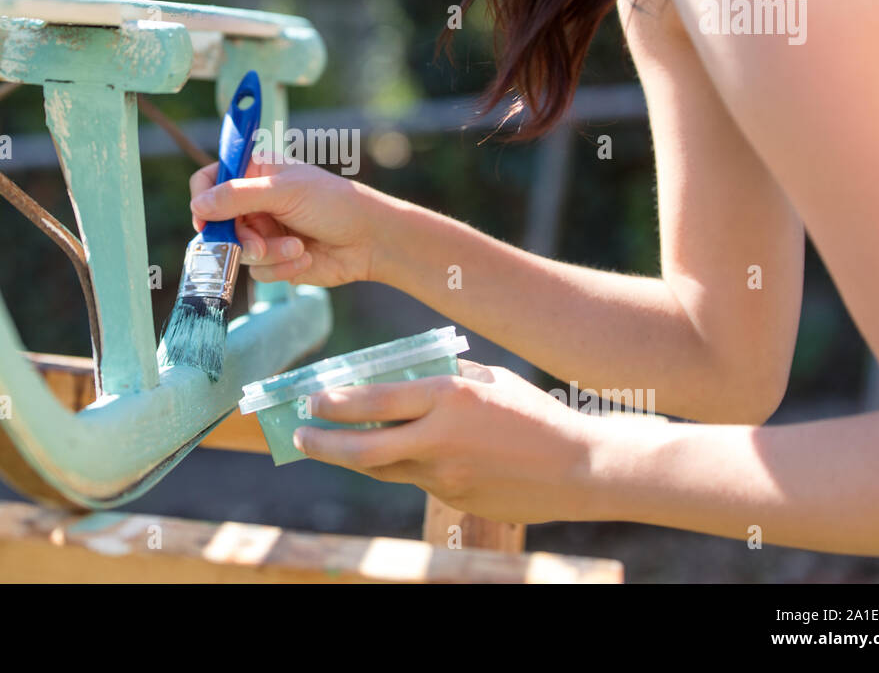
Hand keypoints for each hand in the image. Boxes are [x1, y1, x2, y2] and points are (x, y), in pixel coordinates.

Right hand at [189, 150, 381, 287]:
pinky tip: (305, 256)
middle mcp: (254, 202)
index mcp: (254, 172)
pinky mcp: (274, 259)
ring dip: (269, 253)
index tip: (206, 218)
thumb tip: (199, 205)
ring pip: (238, 251)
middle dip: (240, 237)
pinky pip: (258, 271)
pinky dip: (282, 266)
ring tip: (298, 247)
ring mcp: (263, 232)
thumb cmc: (333, 203)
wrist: (369, 240)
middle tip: (258, 244)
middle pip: (217, 224)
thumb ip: (238, 196)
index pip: (210, 180)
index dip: (203, 199)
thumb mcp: (284, 191)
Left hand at [292, 359, 602, 524]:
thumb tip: (397, 376)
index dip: (335, 402)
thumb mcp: (487, 380)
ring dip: (350, 457)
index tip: (311, 399)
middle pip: (363, 448)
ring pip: (382, 468)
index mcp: (450, 397)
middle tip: (298, 435)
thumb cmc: (534, 414)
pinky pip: (416, 481)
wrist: (580, 469)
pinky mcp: (454, 501)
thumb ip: (441, 379)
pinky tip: (400, 455)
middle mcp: (441, 440)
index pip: (376, 400)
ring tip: (326, 446)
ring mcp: (446, 477)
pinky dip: (401, 467)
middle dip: (322, 443)